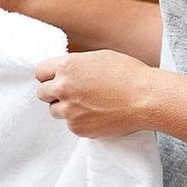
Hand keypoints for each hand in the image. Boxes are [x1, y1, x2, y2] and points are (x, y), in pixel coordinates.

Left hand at [35, 50, 157, 137]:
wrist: (147, 98)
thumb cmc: (128, 74)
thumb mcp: (98, 58)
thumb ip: (76, 65)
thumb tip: (64, 72)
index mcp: (67, 67)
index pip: (40, 72)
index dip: (49, 76)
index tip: (55, 79)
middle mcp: (63, 88)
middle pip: (42, 93)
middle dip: (54, 93)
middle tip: (72, 93)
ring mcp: (69, 110)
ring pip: (54, 111)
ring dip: (65, 108)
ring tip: (87, 104)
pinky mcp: (79, 128)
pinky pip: (70, 125)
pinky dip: (80, 121)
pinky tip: (97, 114)